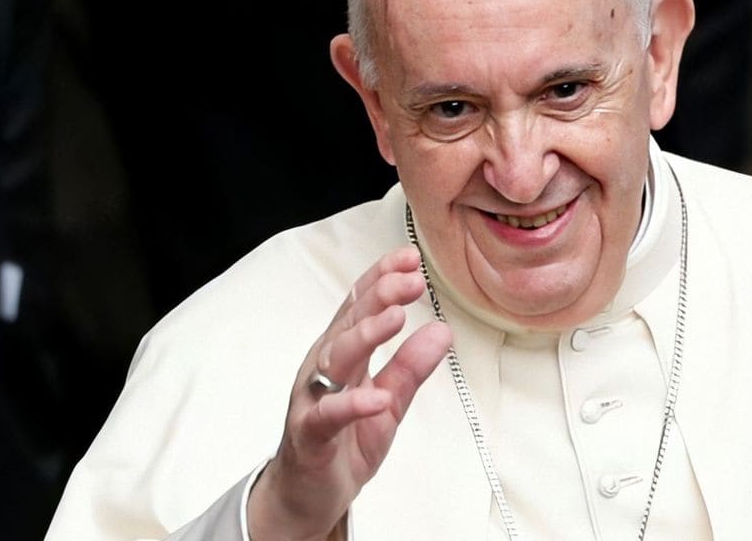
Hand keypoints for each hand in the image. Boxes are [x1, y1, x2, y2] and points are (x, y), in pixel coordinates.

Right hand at [247, 247, 451, 539]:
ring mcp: (312, 399)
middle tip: (411, 279)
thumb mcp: (389, 401)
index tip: (410, 257)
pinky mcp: (309, 434)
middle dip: (380, 296)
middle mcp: (323, 367)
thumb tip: (442, 330)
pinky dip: (352, 404)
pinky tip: (376, 396)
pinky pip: (328, 416)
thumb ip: (411, 367)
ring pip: (335, 359)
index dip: (382, 278)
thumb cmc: (344, 441)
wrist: (309, 494)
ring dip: (366, 335)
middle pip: (349, 323)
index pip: (359, 306)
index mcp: (341, 353)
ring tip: (397, 318)